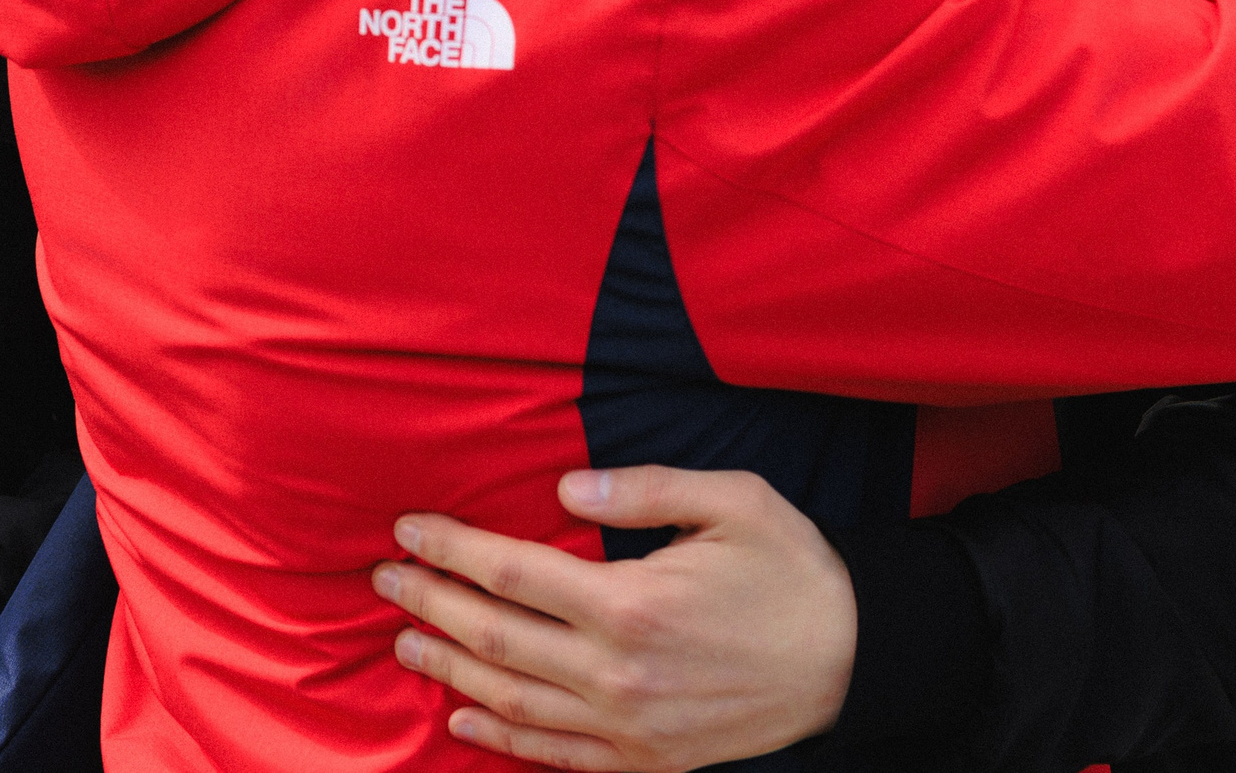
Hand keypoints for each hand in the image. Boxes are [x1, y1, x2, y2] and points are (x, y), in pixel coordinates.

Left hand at [371, 466, 856, 771]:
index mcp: (630, 602)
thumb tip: (563, 490)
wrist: (852, 664)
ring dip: (448, 669)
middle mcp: (616, 673)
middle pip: (494, 638)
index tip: (408, 528)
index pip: (511, 572)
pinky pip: (552, 756)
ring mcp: (627, 727)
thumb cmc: (793, 573)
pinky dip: (499, 740)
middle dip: (430, 603)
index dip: (451, 549)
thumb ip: (645, 489)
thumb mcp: (736, 503)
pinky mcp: (643, 761)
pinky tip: (464, 720)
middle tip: (383, 579)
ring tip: (405, 638)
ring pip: (510, 701)